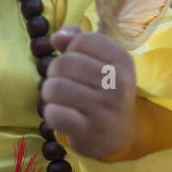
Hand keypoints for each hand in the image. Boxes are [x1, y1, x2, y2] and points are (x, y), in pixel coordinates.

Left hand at [43, 25, 137, 159]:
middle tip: (62, 84)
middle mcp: (118, 83)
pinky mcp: (90, 130)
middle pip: (64, 63)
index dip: (70, 50)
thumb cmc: (104, 92)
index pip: (82, 40)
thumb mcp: (101, 62)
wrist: (120, 134)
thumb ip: (79, 40)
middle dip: (54, 73)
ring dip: (49, 93)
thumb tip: (57, 36)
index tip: (76, 64)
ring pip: (55, 87)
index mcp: (122, 60)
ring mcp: (106, 108)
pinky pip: (55, 113)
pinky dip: (50, 113)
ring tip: (59, 99)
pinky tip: (60, 115)